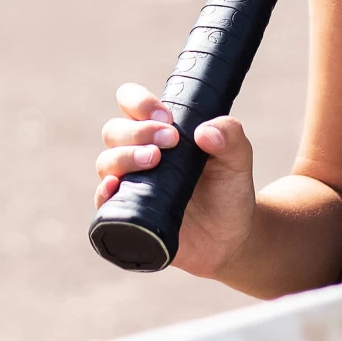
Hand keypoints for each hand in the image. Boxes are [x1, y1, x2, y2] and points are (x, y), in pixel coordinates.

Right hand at [94, 83, 256, 277]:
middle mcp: (138, 153)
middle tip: (171, 139)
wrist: (229, 237)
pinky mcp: (129, 213)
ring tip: (154, 160)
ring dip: (124, 156)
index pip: (131, 103)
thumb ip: (231, 136)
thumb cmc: (229, 190)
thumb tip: (205, 132)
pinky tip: (116, 186)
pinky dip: (103, 192)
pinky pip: (102, 201)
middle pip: (114, 130)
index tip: (167, 117)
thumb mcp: (238, 158)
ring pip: (107, 161)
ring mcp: (131, 183)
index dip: (140, 102)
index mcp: (160, 131)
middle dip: (137, 131)